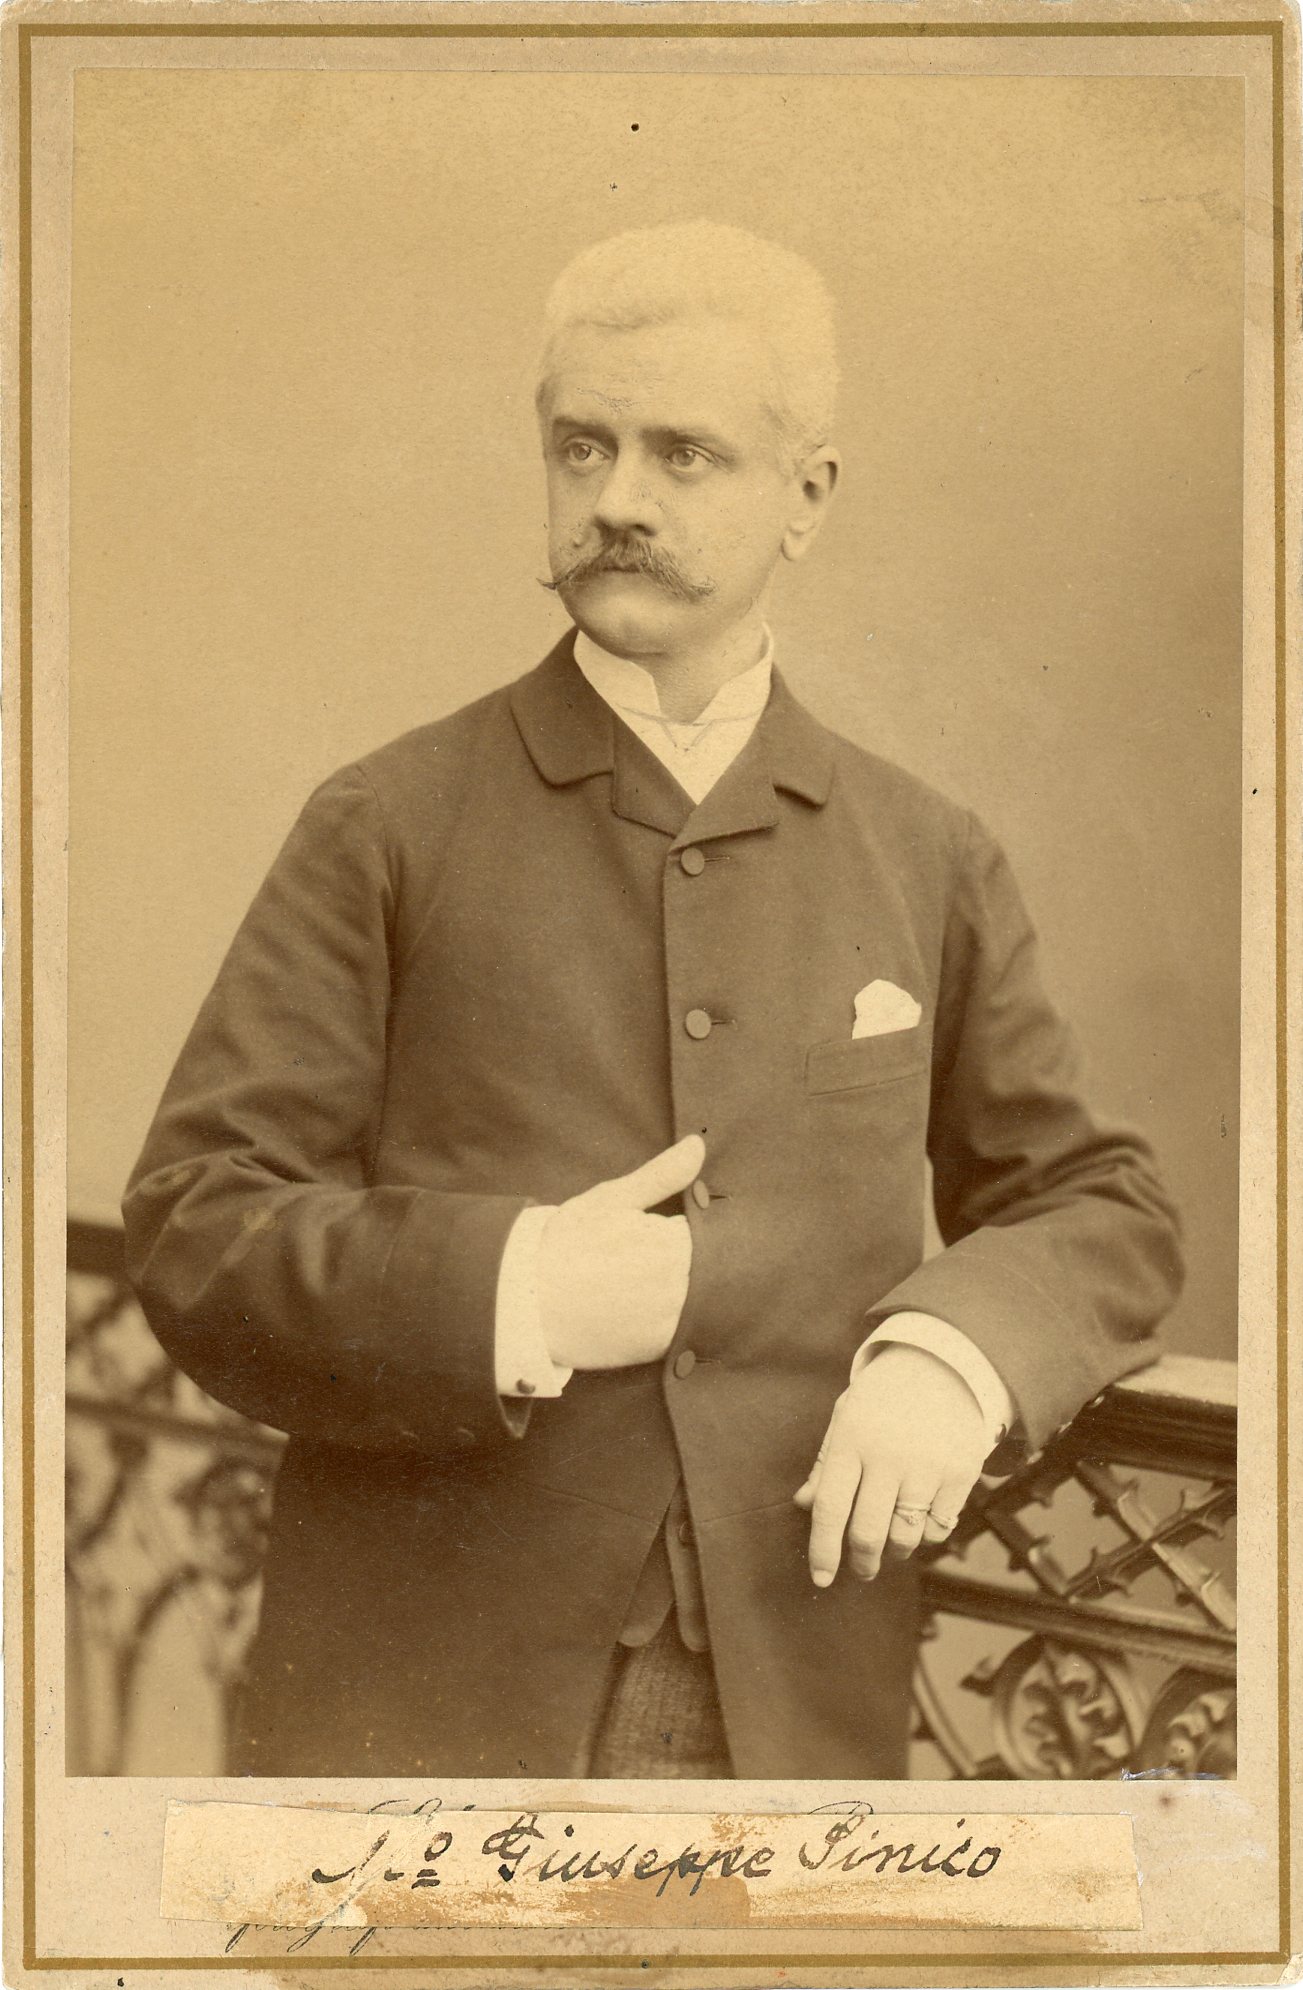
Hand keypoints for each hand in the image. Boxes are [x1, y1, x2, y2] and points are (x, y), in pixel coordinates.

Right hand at [538, 1134, 704, 1371]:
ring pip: (695, 1299)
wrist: (526, 1302)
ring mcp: (668, 1319)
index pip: (707, 1233)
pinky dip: (665, 1319)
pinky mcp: (657, 1347)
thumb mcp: (611, 1199)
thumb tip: (698, 1145)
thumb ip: (662, 1175)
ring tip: (633, 1285)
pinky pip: (679, 1329)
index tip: (653, 1235)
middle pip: (705, 1267)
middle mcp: (676, 1282)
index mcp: (671, 1241)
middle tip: (636, 1262)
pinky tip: (634, 1309)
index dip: (682, 1231)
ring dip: (677, 1291)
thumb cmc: (567, 1243)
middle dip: (681, 1260)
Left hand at [793, 1345, 987, 1585]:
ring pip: (905, 1537)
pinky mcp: (960, 1473)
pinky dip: (927, 1535)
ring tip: (892, 1544)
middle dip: (862, 1563)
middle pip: (868, 1533)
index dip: (823, 1550)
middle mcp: (888, 1455)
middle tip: (861, 1571)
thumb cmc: (885, 1396)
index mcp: (852, 1440)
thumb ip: (826, 1462)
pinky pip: (939, 1528)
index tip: (821, 1578)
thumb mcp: (847, 1416)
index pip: (830, 1508)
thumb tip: (804, 1506)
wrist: (945, 1364)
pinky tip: (921, 1520)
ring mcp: (927, 1466)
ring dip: (895, 1551)